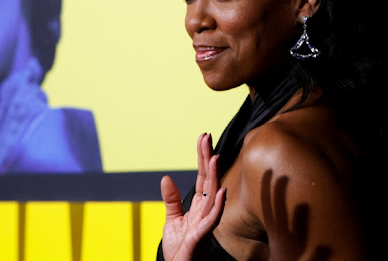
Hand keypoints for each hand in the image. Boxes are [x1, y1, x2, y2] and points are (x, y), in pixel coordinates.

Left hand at [160, 133, 226, 260]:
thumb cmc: (180, 250)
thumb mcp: (172, 221)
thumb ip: (172, 200)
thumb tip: (166, 177)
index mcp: (198, 207)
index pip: (202, 177)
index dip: (202, 158)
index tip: (203, 137)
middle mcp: (205, 212)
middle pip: (208, 181)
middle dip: (207, 159)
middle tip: (206, 137)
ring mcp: (205, 224)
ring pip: (212, 196)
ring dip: (214, 177)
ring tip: (214, 157)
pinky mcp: (201, 238)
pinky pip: (212, 220)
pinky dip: (218, 206)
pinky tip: (222, 192)